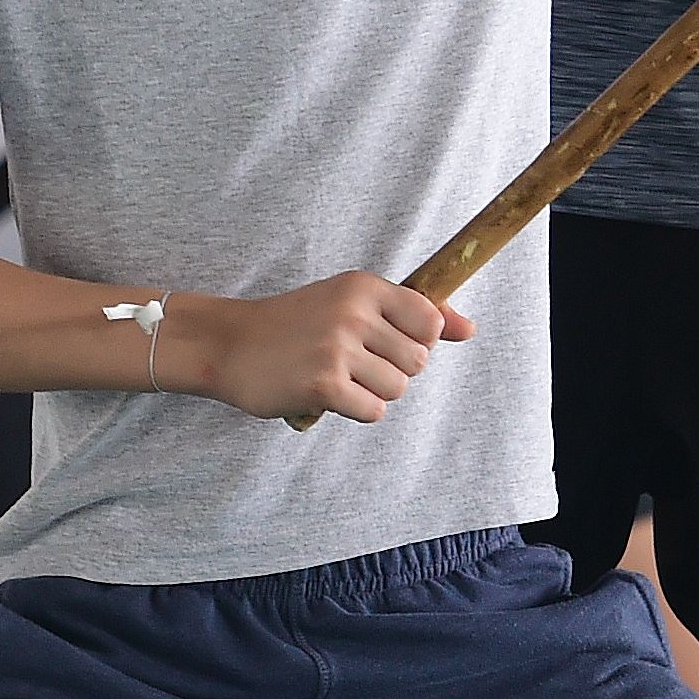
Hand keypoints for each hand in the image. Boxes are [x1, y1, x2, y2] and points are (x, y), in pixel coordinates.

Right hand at [169, 274, 472, 424]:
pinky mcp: (323, 385)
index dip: (416, 341)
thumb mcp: (353, 303)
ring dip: (373, 392)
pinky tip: (329, 396)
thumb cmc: (298, 323)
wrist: (228, 344)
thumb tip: (470, 329)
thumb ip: (413, 314)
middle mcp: (355, 313)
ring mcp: (338, 349)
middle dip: (393, 370)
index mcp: (366, 288)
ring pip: (398, 388)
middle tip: (355, 363)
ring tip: (339, 378)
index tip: (385, 343)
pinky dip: (356, 410)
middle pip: (418, 361)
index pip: (432, 322)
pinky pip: (373, 411)